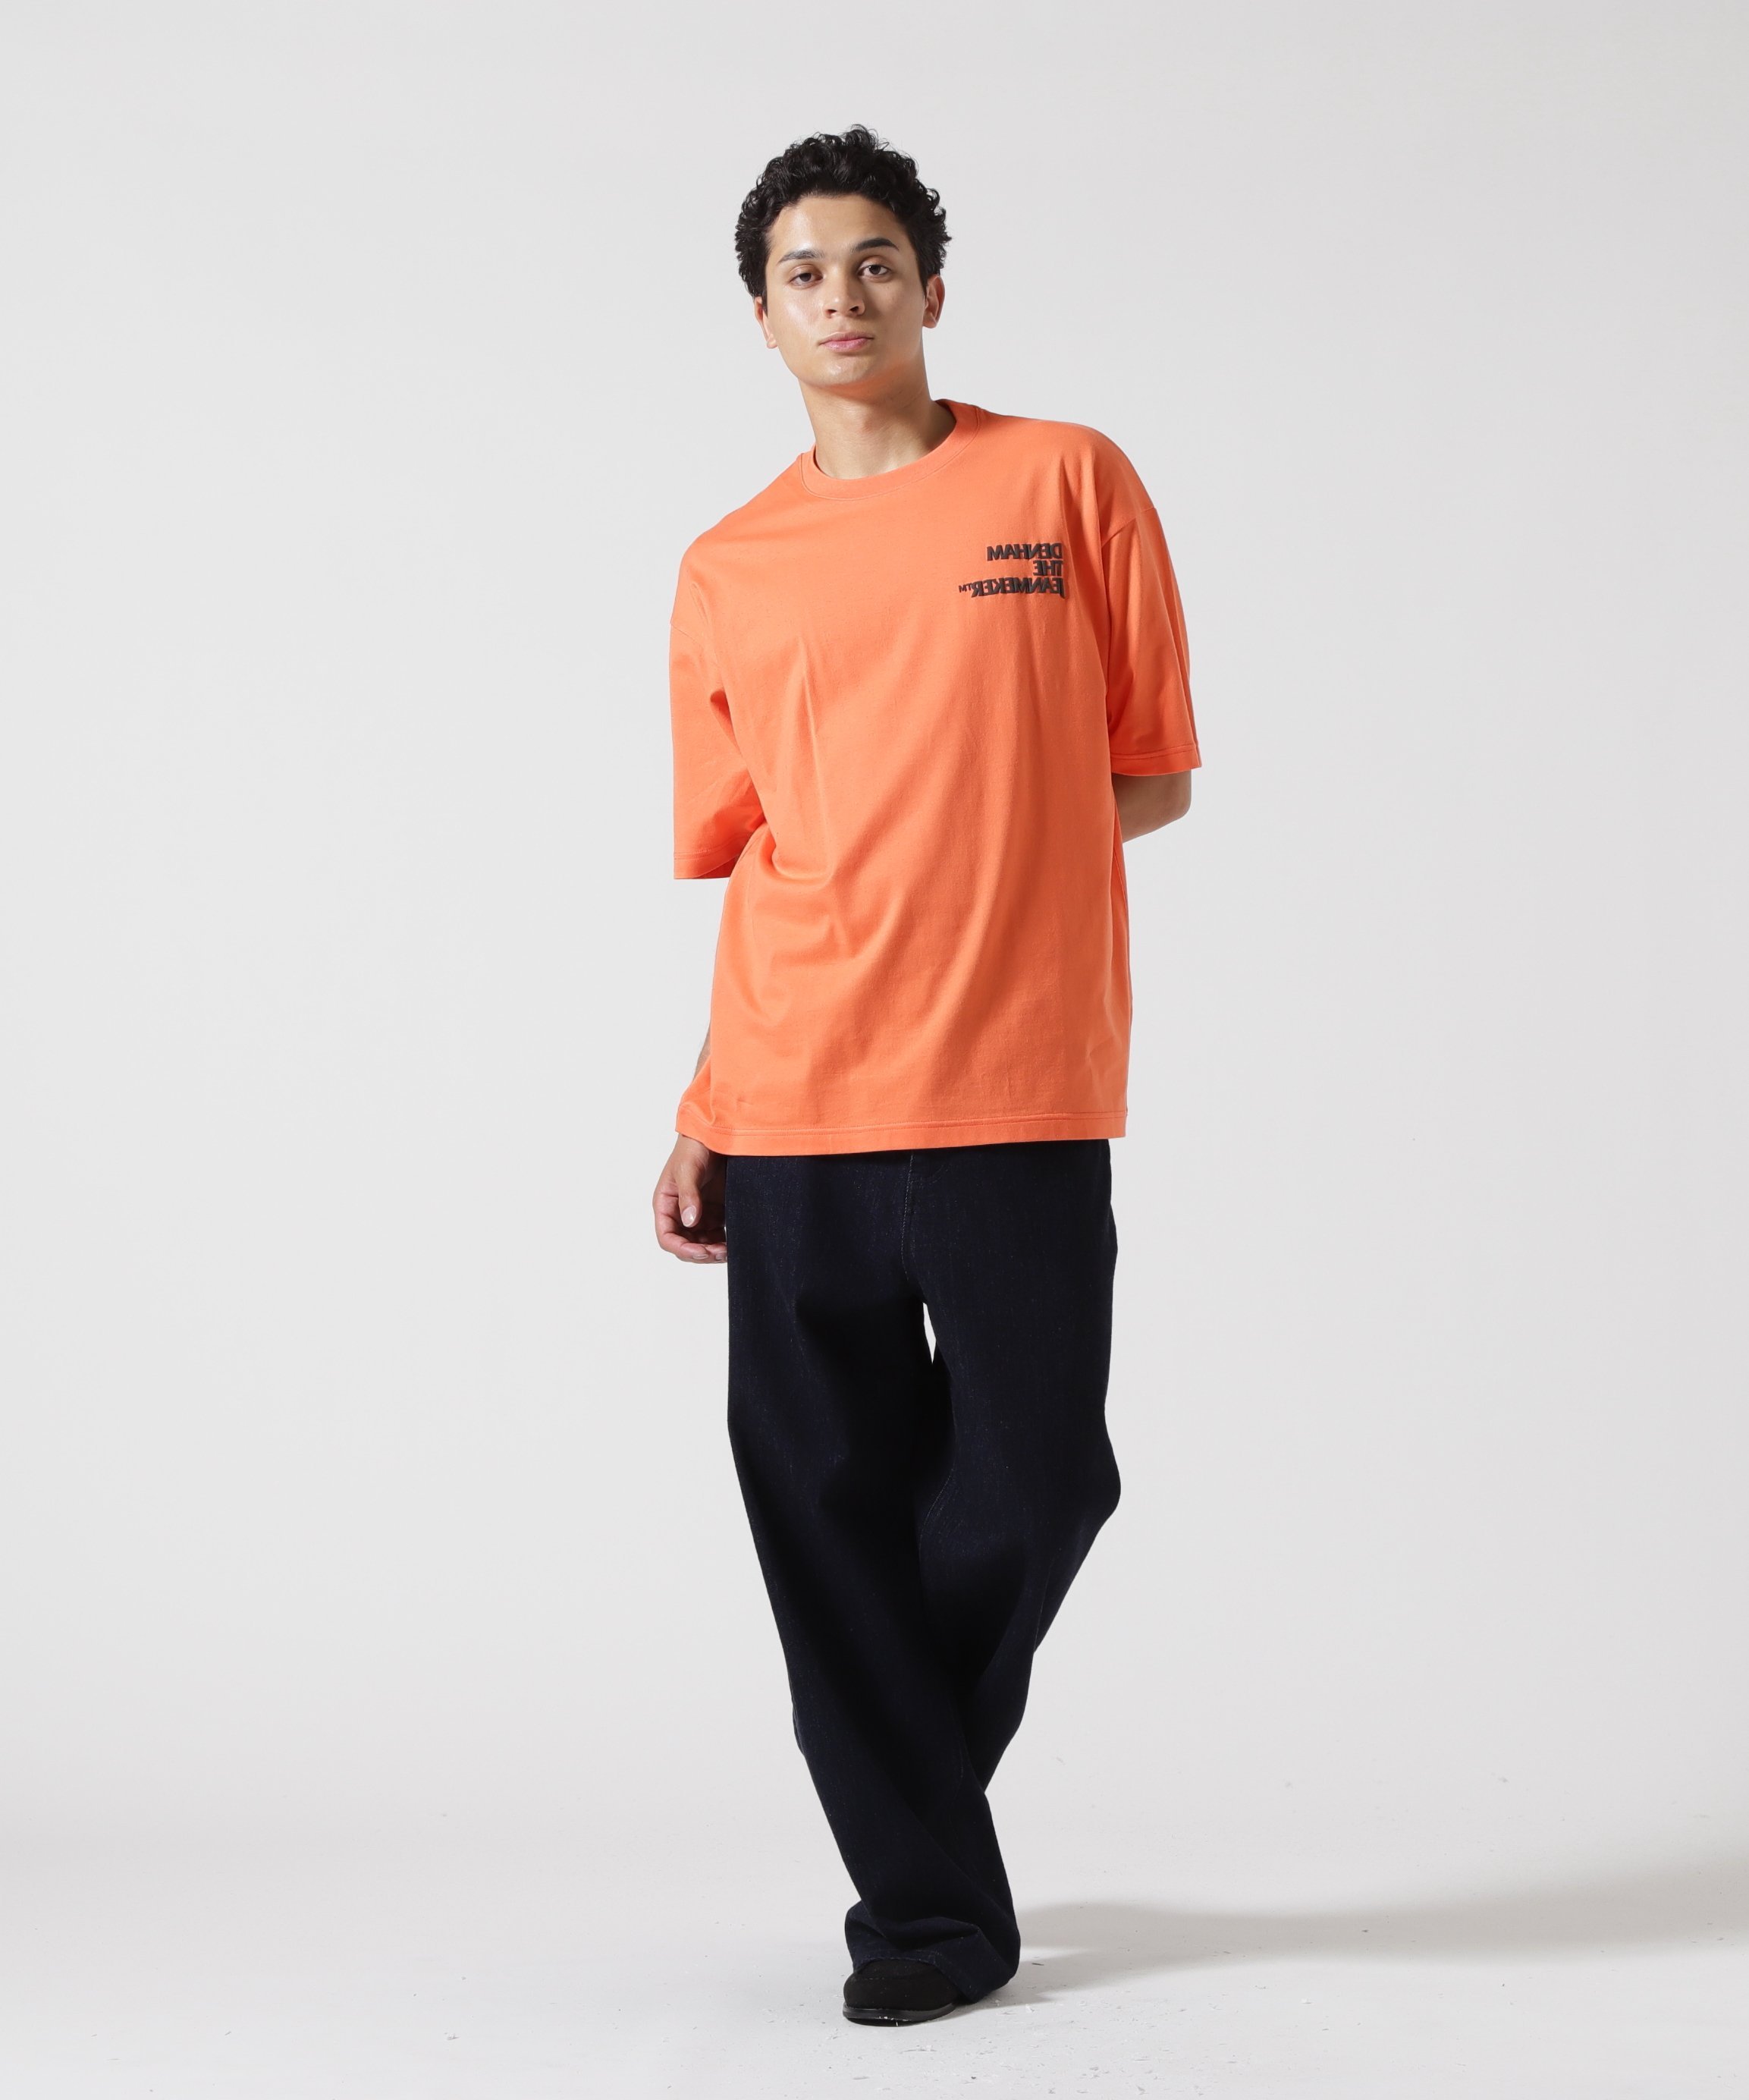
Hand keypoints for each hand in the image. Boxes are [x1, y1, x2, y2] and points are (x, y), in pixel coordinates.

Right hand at [653, 1136, 726, 1262]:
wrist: (716, 1135)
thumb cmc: (693, 1148)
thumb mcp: (688, 1170)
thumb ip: (688, 1196)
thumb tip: (689, 1221)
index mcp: (666, 1204)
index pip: (667, 1237)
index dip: (682, 1248)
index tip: (701, 1252)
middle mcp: (679, 1212)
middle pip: (686, 1244)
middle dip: (701, 1252)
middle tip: (719, 1252)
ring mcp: (698, 1213)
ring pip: (702, 1243)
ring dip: (713, 1250)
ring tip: (728, 1250)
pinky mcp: (715, 1211)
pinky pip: (717, 1234)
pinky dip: (724, 1241)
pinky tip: (734, 1242)